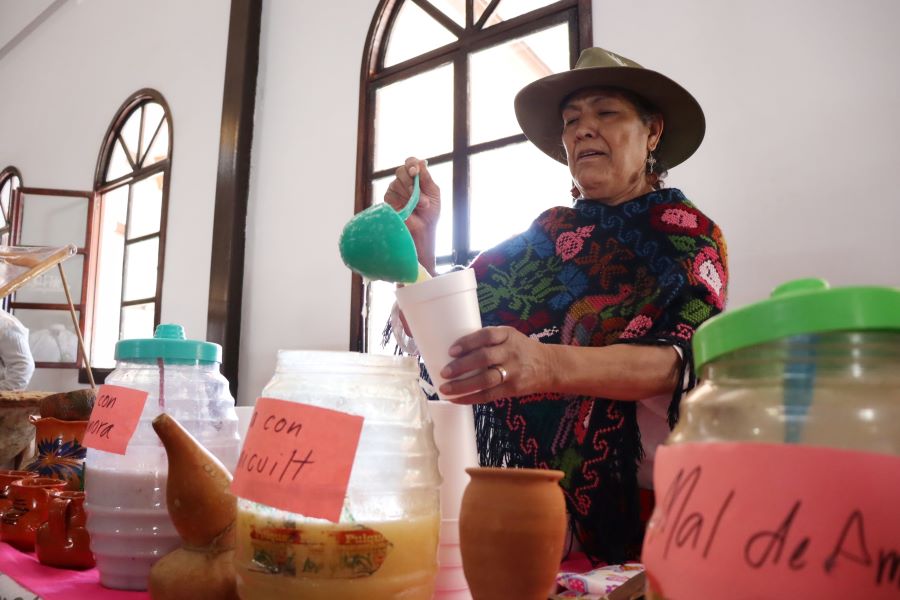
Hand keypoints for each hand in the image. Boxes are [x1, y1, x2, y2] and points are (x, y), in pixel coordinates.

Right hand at [384, 157, 440, 274]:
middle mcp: (404, 181)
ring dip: (408, 194)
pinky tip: (407, 208)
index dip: (411, 164)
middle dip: (410, 182)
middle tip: (418, 194)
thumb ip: (427, 178)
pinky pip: (390, 194)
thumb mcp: (434, 193)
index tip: (415, 171)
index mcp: (416, 177)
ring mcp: (394, 190)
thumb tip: (421, 162)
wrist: (423, 230)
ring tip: (418, 205)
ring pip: (395, 183)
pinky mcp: (388, 200)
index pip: (410, 162)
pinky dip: (401, 200)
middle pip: (400, 170)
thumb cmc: (431, 213)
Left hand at [438, 326, 555, 403]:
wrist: (549, 366)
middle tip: (444, 372)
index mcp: (508, 335)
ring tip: (445, 389)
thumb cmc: (521, 349)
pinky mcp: (512, 389)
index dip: (468, 342)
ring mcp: (513, 372)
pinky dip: (470, 398)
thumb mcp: (510, 336)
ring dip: (463, 386)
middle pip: (484, 358)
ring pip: (486, 380)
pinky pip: (489, 396)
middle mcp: (511, 352)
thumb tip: (455, 349)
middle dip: (462, 366)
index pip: (487, 336)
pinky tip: (456, 399)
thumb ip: (488, 340)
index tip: (452, 350)